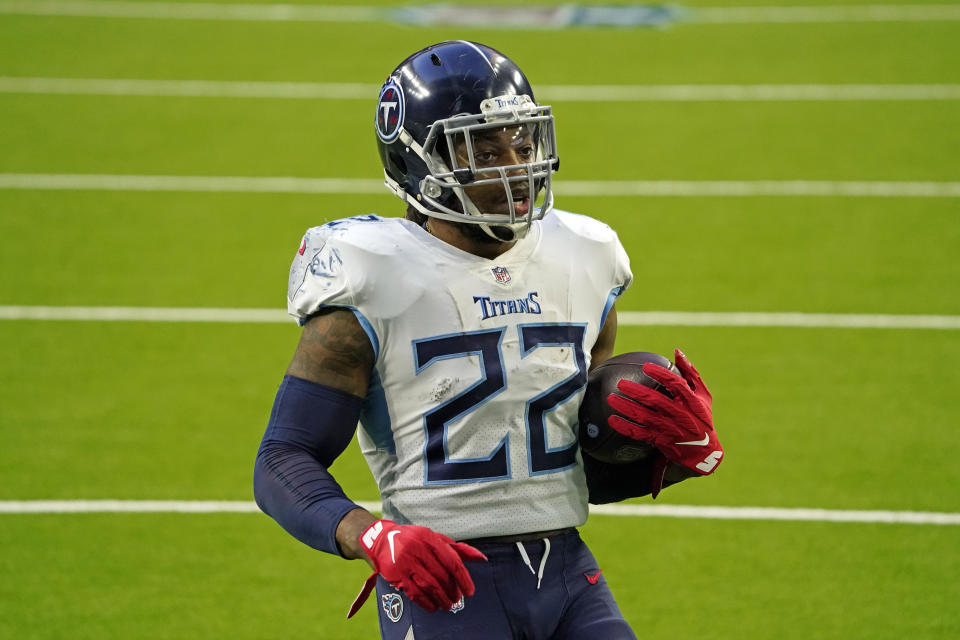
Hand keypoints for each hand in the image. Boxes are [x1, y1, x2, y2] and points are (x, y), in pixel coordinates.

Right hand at [347, 519, 486, 616]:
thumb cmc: (414, 539)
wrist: (381, 539)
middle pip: (441, 576)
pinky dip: (426, 603)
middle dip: (452, 591)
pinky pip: (414, 592)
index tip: (470, 591)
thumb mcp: (435, 538)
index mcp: (429, 538)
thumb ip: (458, 549)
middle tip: (458, 599)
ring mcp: (405, 562)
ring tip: (448, 605)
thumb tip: (482, 558)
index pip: (452, 561)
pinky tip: (433, 607)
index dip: (463, 579)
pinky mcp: (396, 574)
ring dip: (441, 599)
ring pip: (429, 586)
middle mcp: (417, 549)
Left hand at [606, 349, 723, 475]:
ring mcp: (669, 429)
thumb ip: (690, 373)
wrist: (703, 451)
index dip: (661, 375)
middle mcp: (680, 415)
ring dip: (627, 408)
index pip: (676, 385)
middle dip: (637, 392)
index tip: (646, 366)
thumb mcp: (703, 395)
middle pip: (656, 401)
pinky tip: (612, 419)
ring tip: (610, 398)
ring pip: (645, 418)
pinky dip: (625, 427)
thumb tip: (677, 351)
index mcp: (691, 401)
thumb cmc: (702, 416)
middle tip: (621, 383)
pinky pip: (640, 434)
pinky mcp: (660, 440)